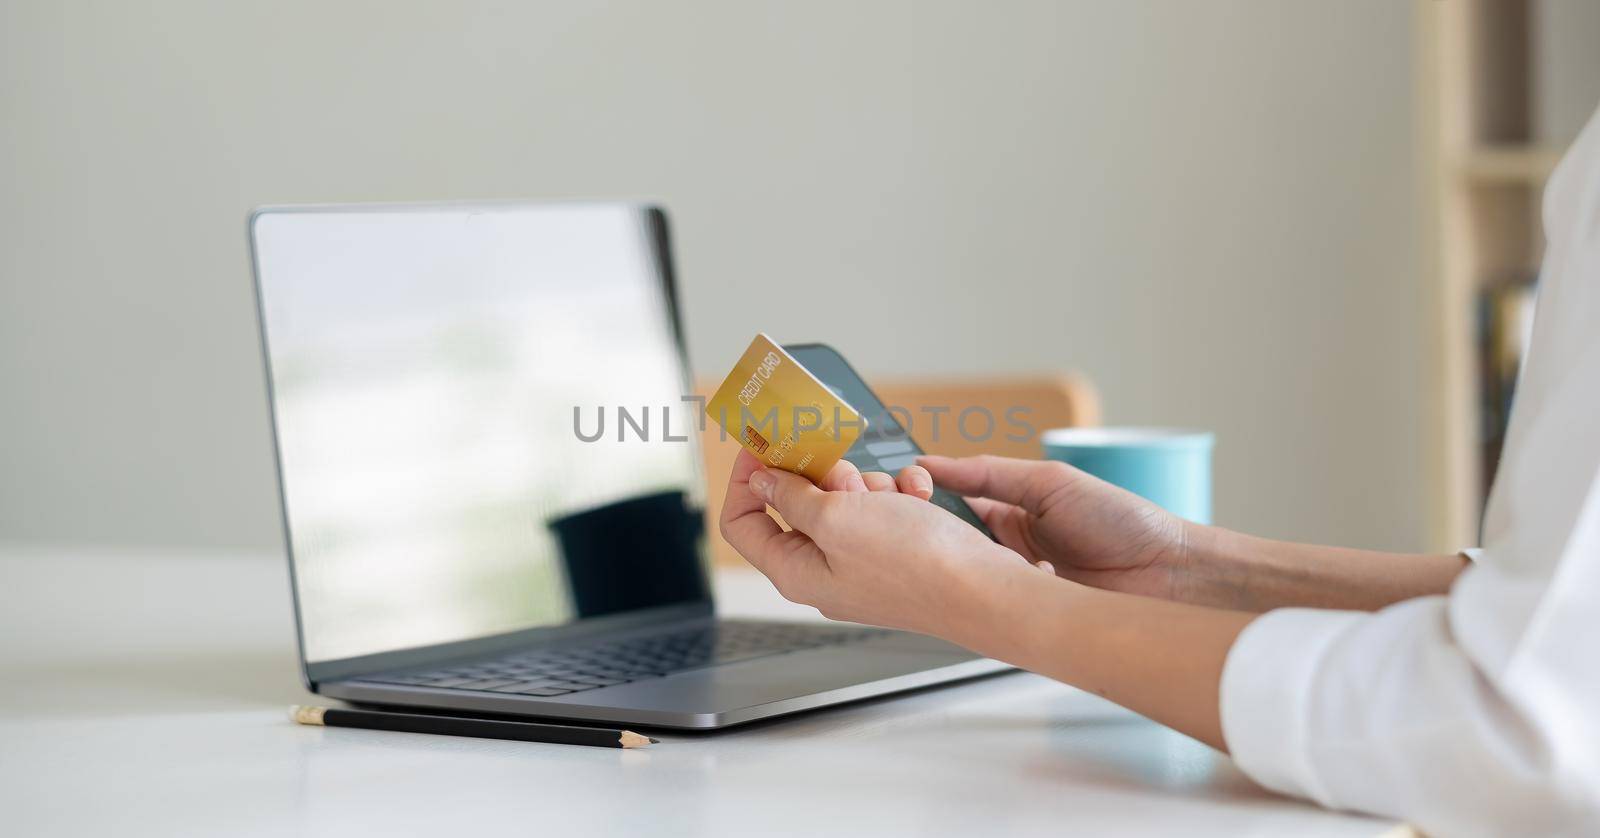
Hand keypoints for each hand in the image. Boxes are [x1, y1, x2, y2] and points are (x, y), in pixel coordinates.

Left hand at [719, 451, 1033, 636]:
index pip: (743, 523)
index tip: (762, 444)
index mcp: (796, 571)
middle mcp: (824, 570)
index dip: (746, 479)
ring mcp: (862, 560)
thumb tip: (762, 481)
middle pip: (798, 504)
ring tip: (894, 496)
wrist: (983, 588)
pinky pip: (884, 506)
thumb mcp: (837, 518)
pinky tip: (919, 498)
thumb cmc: (914, 565)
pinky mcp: (896, 549)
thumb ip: (792, 497)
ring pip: (845, 498)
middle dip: (824, 477)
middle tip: (846, 475)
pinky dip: (901, 493)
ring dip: (870, 483)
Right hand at [918, 455, 1191, 599]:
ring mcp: (1013, 580)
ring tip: (961, 555)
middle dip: (930, 532)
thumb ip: (988, 472)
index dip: (922, 494)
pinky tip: (996, 586)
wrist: (1168, 573)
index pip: (947, 499)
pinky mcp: (1025, 610)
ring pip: (965, 573)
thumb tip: (933, 461)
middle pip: (947, 538)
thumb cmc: (1121, 521)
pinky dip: (991, 594)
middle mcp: (1006, 545)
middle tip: (919, 526)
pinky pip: (992, 603)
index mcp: (1008, 508)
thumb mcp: (1048, 483)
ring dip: (963, 564)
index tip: (905, 490)